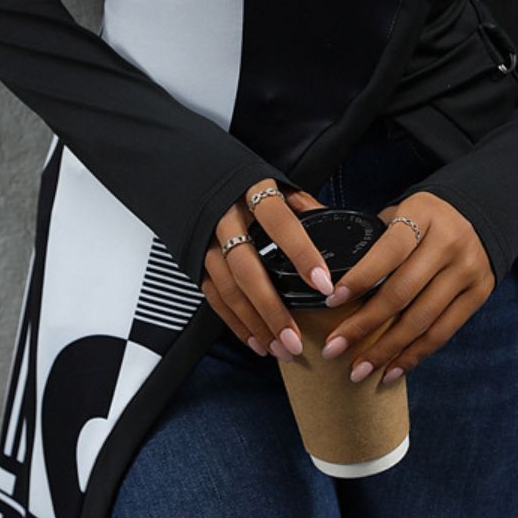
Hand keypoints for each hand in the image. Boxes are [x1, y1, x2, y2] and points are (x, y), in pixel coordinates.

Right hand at [200, 180, 333, 359]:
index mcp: (250, 191)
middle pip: (248, 268)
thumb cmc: (236, 178)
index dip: (302, 253)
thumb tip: (336, 224)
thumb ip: (300, 203)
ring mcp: (205, 240)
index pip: (280, 223)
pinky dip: (234, 322)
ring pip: (229, 288)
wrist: (181, 169)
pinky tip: (256, 341)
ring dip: (254, 323)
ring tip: (280, 348)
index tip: (324, 283)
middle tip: (295, 340)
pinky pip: (214, 297)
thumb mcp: (270, 180)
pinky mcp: (193, 259)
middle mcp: (224, 217)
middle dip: (272, 308)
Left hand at [317, 194, 494, 384]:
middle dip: (363, 325)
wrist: (482, 213)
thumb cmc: (427, 217)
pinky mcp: (478, 294)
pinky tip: (391, 370)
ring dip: (386, 350)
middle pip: (402, 292)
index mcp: (423, 215)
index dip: (360, 278)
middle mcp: (448, 244)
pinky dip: (415, 355)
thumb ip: (375, 239)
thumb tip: (334, 277)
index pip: (389, 251)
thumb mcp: (402, 211)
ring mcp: (466, 271)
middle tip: (333, 347)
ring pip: (422, 320)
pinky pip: (443, 332)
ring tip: (358, 370)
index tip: (331, 300)